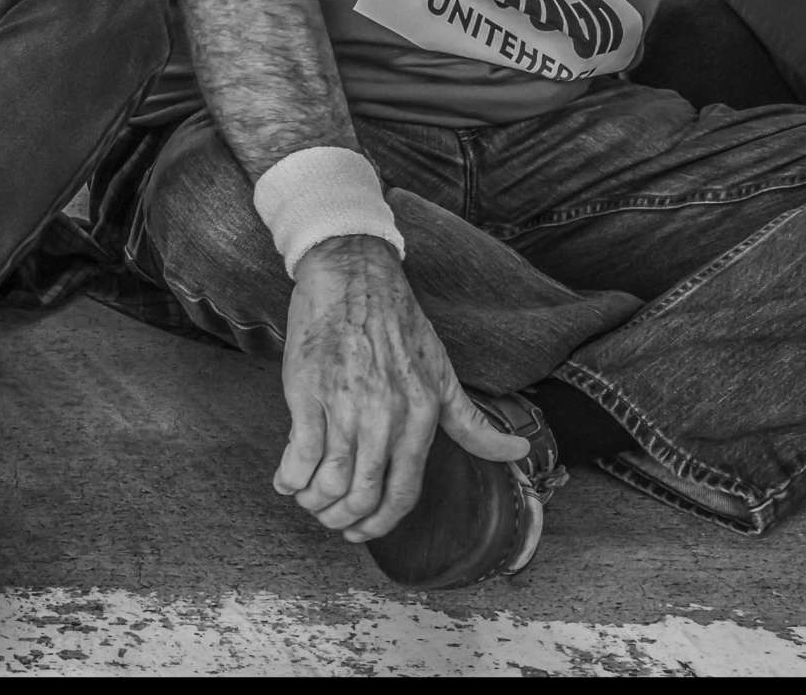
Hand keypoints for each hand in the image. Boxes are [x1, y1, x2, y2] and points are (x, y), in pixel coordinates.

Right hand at [277, 233, 530, 541]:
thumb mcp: (442, 374)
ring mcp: (343, 406)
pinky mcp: (306, 392)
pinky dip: (290, 477)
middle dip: (344, 518)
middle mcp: (384, 418)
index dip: (380, 522)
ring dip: (315, 502)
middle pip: (363, 495)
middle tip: (331, 519)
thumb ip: (473, 423)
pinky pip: (298, 454)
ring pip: (329, 481)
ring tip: (308, 499)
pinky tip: (286, 479)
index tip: (362, 530)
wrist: (352, 276)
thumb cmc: (398, 323)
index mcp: (419, 417)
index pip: (403, 493)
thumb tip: (519, 452)